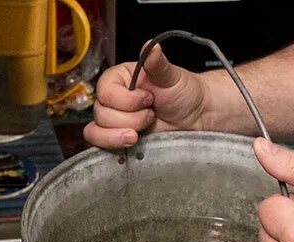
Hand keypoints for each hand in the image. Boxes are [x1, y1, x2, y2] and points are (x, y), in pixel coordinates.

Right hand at [84, 44, 209, 148]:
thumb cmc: (183, 92)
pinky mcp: (116, 137)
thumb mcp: (172, 76)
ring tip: (146, 126)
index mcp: (121, 78)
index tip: (148, 98)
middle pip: (101, 113)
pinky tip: (133, 140)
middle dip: (131, 118)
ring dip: (124, 131)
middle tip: (152, 113)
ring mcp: (114, 119)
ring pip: (98, 130)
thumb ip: (158, 63)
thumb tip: (151, 46)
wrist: (195, 116)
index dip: (126, 99)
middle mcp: (114, 98)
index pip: (105, 90)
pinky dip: (113, 143)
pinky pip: (99, 143)